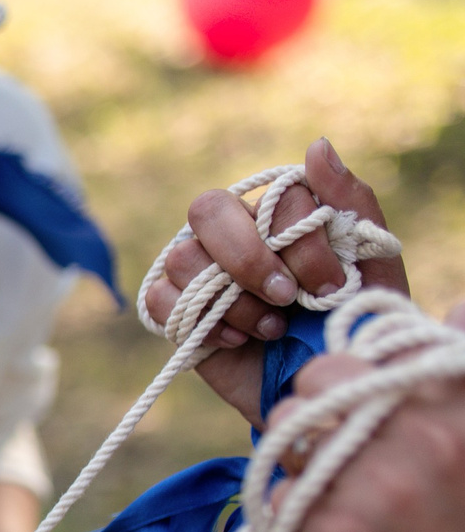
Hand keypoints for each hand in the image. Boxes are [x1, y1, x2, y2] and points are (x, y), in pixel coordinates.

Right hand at [140, 139, 406, 425]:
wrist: (326, 385)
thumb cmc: (352, 322)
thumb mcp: (370, 264)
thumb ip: (350, 201)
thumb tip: (316, 146)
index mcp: (279, 212)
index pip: (271, 197)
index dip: (298, 240)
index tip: (329, 285)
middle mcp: (234, 234)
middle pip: (208, 210)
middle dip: (247, 257)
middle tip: (285, 297)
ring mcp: (200, 272)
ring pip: (184, 257)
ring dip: (233, 300)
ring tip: (272, 329)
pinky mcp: (177, 312)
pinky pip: (161, 298)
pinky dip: (201, 320)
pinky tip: (239, 340)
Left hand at [287, 358, 464, 531]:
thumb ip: (455, 388)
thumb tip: (460, 308)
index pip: (403, 342)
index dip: (376, 363)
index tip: (378, 390)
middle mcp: (430, 433)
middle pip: (329, 373)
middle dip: (324, 398)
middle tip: (344, 441)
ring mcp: (378, 480)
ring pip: (291, 422)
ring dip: (299, 445)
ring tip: (336, 486)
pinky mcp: (332, 528)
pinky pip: (279, 480)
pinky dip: (290, 498)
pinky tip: (326, 528)